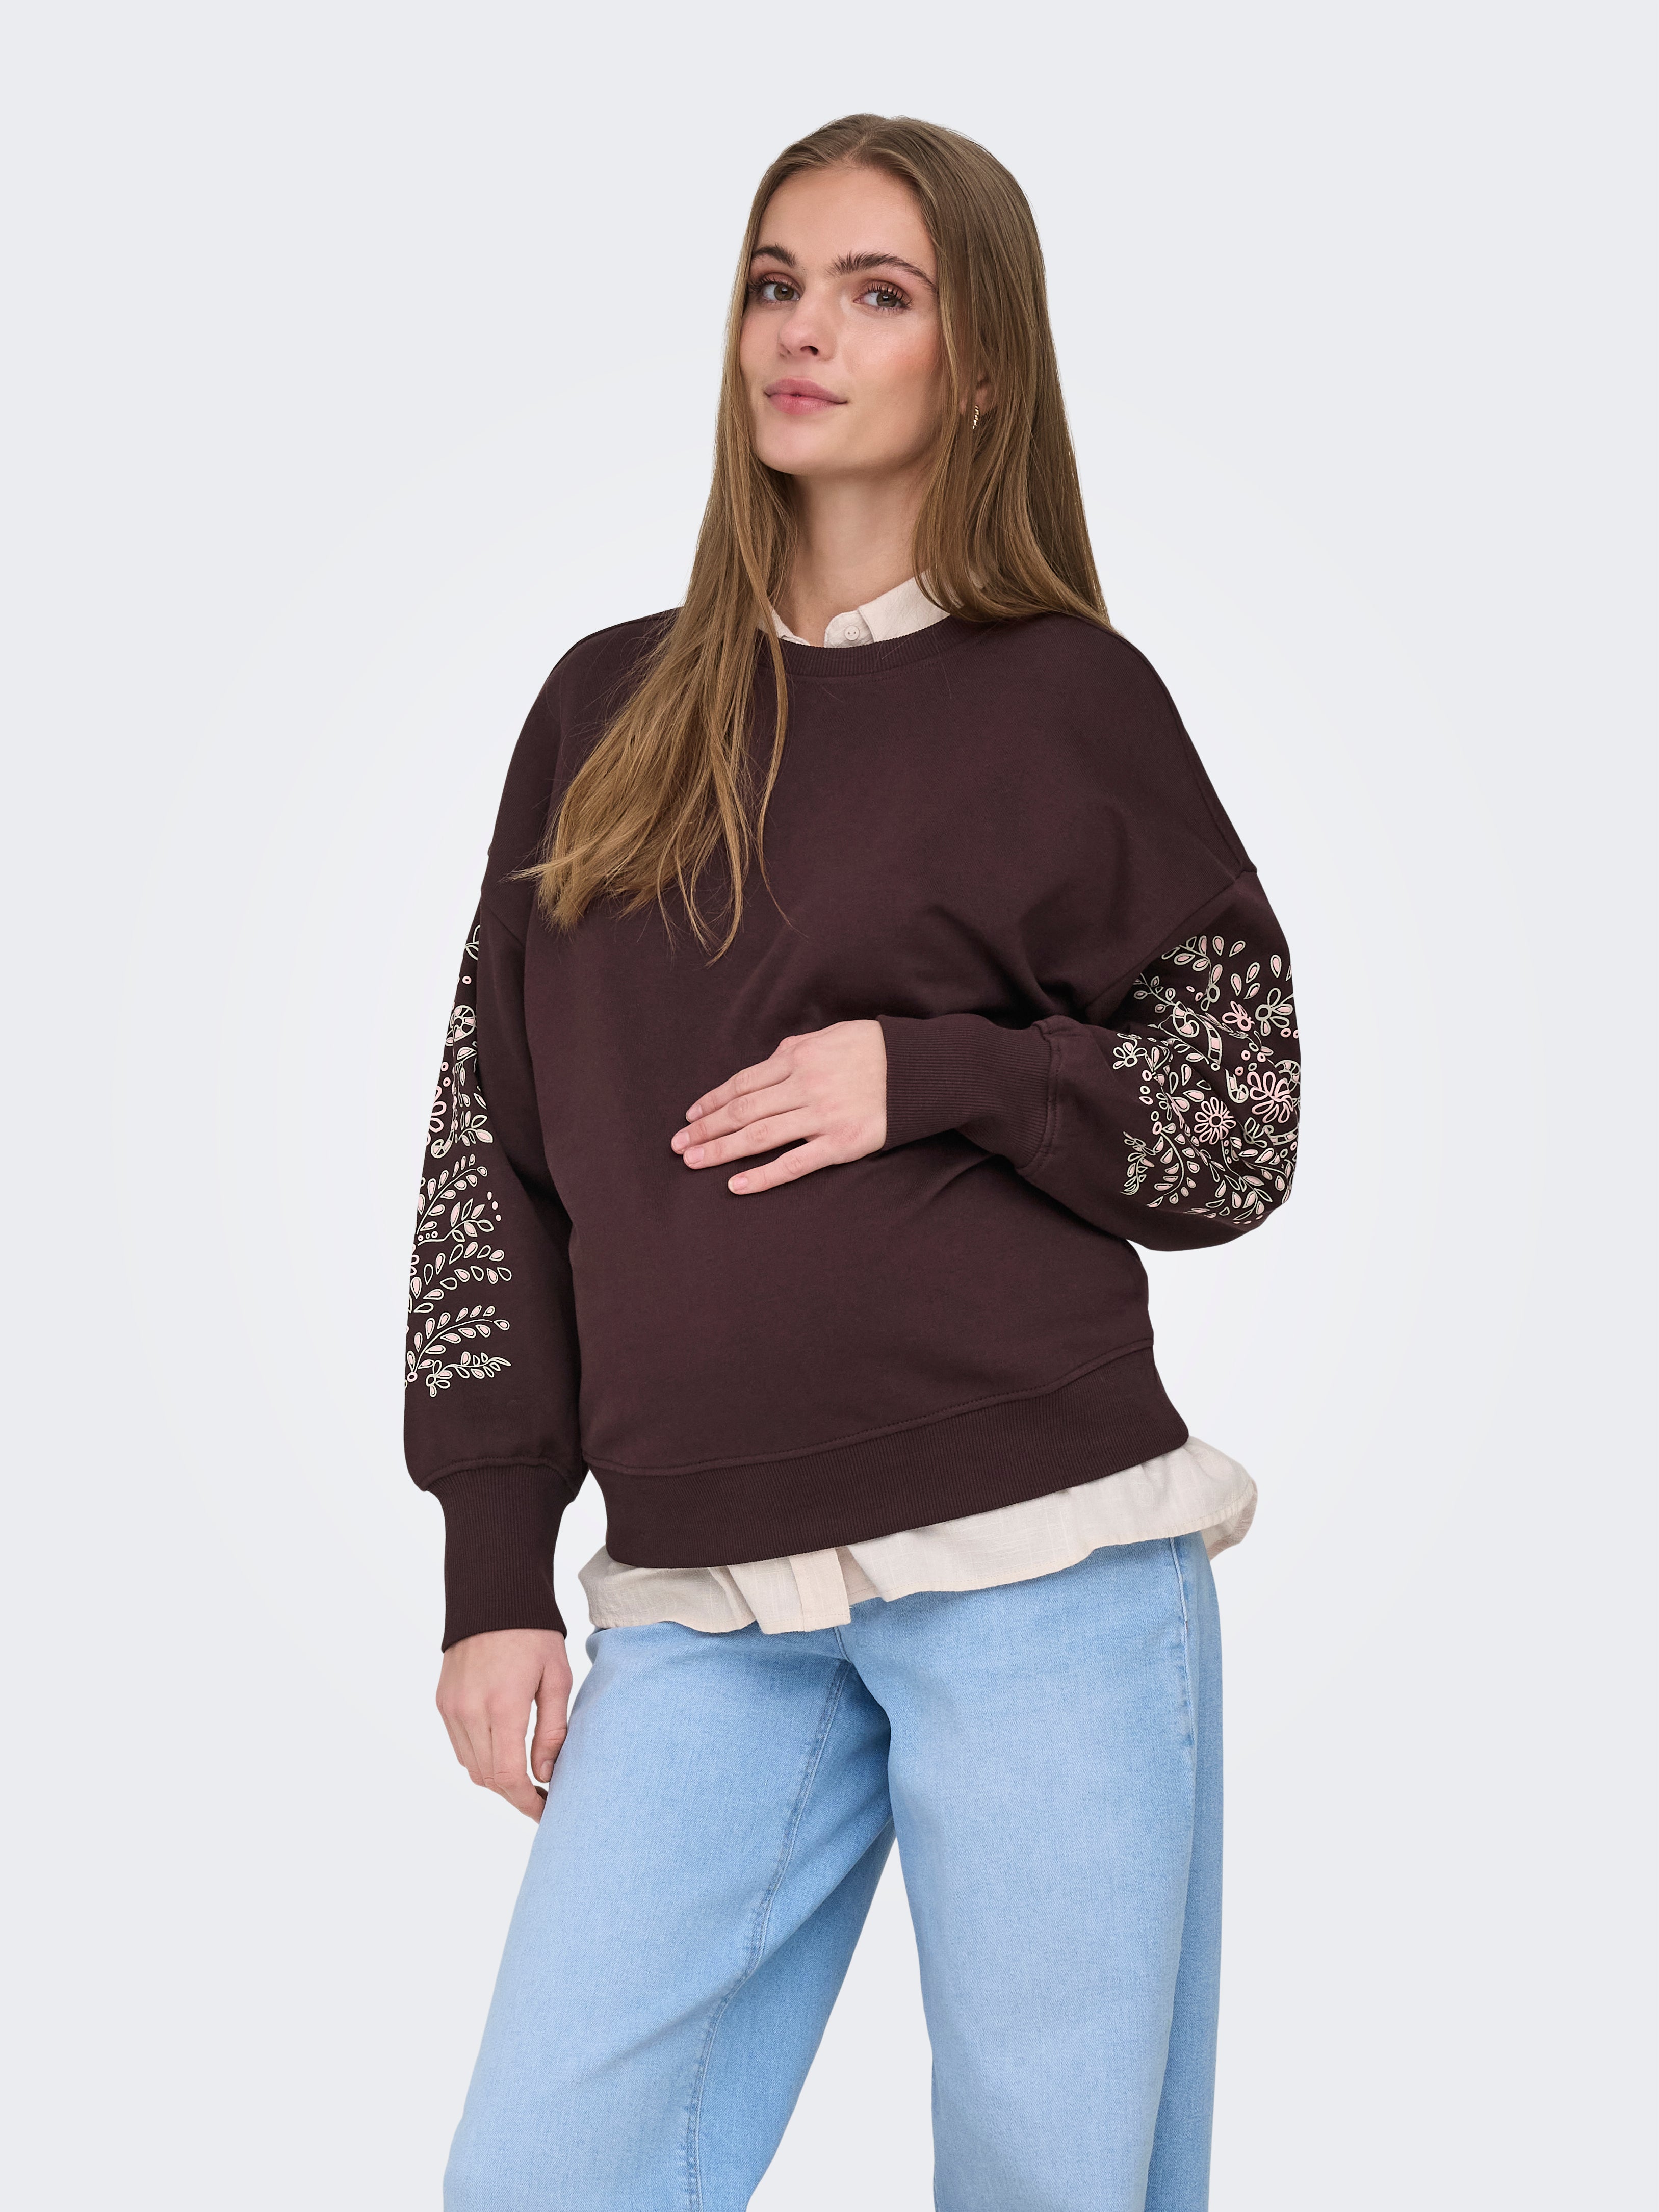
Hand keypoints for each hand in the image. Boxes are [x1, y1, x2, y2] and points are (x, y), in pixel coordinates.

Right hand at [436, 1627, 570, 1820]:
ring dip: (496, 1780)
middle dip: (515, 1796)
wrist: (493, 1597)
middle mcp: (470, 1711)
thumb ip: (552, 1730)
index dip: (527, 1802)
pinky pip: (459, 1746)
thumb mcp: (556, 1678)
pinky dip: (479, 1758)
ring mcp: (452, 1708)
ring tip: (524, 1777)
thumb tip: (545, 1775)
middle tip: (541, 1798)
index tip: (545, 1811)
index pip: (509, 1776)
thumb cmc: (534, 1635)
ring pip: (471, 1767)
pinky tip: (502, 1752)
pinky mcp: (443, 1702)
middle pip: (488, 1779)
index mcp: (502, 1706)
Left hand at [672, 1020, 886, 1193]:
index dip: (713, 1101)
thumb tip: (769, 1062)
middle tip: (678, 1145)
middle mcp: (803, 1085)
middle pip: (742, 1110)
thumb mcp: (830, 1036)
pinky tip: (736, 1185)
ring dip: (721, 1150)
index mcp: (797, 1056)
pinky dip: (762, 1176)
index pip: (743, 1083)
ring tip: (693, 1162)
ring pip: (759, 1136)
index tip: (690, 1116)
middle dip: (706, 1129)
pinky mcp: (841, 1143)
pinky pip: (794, 1163)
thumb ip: (796, 1049)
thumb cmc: (875, 1049)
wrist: (921, 1069)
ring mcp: (821, 1116)